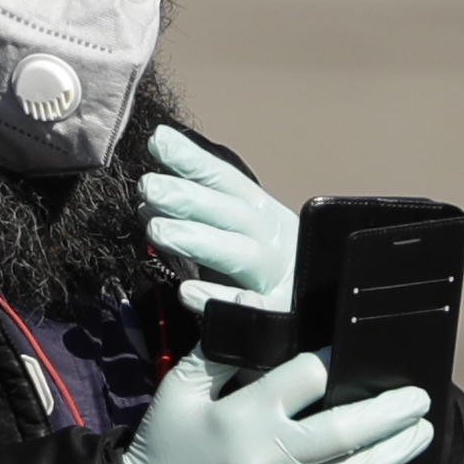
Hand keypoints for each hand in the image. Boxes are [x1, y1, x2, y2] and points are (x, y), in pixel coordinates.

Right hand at [119, 348, 430, 463]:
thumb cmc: (165, 451)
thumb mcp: (178, 394)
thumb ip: (216, 356)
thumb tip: (253, 319)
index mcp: (243, 417)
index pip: (306, 378)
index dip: (334, 361)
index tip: (354, 354)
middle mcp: (268, 459)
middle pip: (346, 428)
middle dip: (390, 410)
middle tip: (421, 397)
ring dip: (393, 452)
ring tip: (420, 433)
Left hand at [140, 124, 295, 310]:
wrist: (315, 323)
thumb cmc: (262, 277)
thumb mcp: (235, 237)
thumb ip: (196, 214)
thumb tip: (148, 193)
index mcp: (265, 217)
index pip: (227, 182)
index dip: (194, 161)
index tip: (158, 141)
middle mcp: (275, 244)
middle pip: (233, 215)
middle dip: (190, 198)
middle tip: (148, 187)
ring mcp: (279, 282)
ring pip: (242, 256)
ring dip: (199, 240)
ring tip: (157, 231)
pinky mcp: (278, 323)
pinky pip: (249, 313)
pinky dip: (221, 301)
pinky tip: (188, 292)